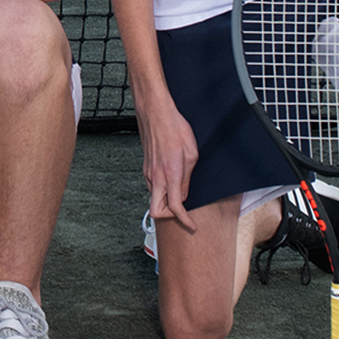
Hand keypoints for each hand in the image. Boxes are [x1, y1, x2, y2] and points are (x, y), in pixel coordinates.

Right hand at [139, 94, 200, 235]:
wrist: (156, 112)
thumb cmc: (174, 128)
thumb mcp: (192, 155)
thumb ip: (187, 178)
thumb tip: (186, 194)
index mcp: (169, 175)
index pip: (175, 208)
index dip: (185, 220)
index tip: (192, 225)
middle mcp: (155, 177)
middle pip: (156, 210)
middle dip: (169, 217)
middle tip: (182, 214)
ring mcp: (148, 172)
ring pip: (153, 198)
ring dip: (165, 202)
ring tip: (180, 197)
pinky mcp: (146, 166)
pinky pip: (152, 186)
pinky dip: (161, 190)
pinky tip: (172, 182)